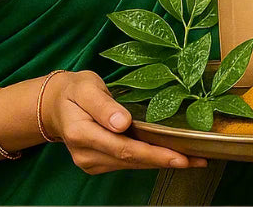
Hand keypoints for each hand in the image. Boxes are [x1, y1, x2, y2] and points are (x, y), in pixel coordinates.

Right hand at [43, 70, 207, 174]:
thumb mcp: (86, 87)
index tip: (180, 156)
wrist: (56, 104)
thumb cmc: (74, 91)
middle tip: (196, 160)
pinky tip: (169, 156)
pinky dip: (149, 160)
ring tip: (192, 159)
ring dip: (161, 162)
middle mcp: (85, 154)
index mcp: (81, 133)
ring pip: (131, 165)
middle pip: (131, 160)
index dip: (154, 154)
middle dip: (165, 161)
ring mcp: (91, 162)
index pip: (123, 148)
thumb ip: (103, 105)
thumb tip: (122, 123)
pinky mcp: (98, 163)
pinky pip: (127, 163)